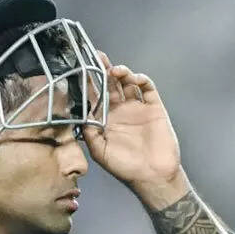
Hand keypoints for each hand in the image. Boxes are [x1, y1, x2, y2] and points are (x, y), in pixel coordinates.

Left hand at [82, 51, 182, 190]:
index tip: (82, 68)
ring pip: (128, 83)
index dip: (90, 82)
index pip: (96, 96)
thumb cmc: (125, 168)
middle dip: (104, 70)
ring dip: (122, 73)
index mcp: (107, 120)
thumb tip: (80, 113)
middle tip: (98, 57)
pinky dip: (141, 79)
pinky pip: (148, 88)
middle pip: (111, 84)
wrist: (153, 176)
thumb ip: (89, 132)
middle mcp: (121, 111)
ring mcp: (138, 108)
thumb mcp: (100, 152)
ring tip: (115, 70)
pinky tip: (133, 79)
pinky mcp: (155, 108)